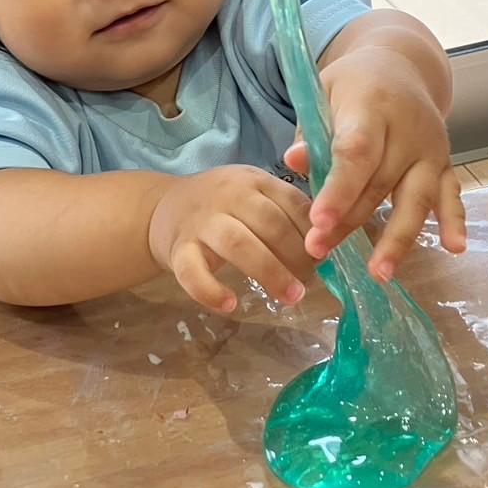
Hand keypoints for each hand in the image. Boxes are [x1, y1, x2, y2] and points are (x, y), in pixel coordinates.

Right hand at [148, 166, 315, 312]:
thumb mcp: (253, 194)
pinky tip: (230, 305)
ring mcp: (201, 222)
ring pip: (237, 243)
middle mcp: (228, 196)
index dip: (313, 233)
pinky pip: (192, 271)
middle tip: (309, 283)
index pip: (292, 203)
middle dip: (297, 256)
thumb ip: (285, 211)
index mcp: (254, 181)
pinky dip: (210, 290)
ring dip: (269, 271)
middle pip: (269, 224)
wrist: (163, 207)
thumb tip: (325, 245)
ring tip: (291, 297)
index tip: (324, 258)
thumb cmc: (222, 205)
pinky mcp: (178, 249)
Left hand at [284, 46, 466, 281]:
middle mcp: (407, 130)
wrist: (399, 65)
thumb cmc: (352, 86)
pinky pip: (450, 194)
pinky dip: (453, 221)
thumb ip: (309, 131)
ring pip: (415, 198)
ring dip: (397, 238)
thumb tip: (293, 162)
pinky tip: (454, 248)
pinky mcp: (444, 163)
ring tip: (379, 273)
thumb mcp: (322, 93)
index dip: (339, 189)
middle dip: (348, 222)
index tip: (318, 222)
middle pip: (379, 184)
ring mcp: (431, 148)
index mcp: (372, 107)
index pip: (357, 153)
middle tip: (317, 252)